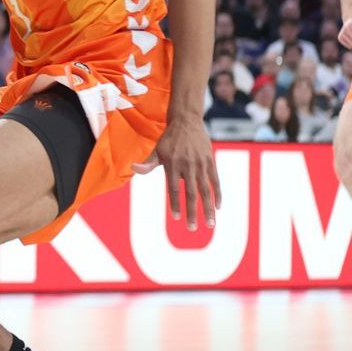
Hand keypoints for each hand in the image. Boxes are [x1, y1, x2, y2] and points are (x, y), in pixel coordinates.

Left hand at [133, 114, 220, 229]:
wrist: (187, 122)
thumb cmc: (169, 140)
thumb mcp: (156, 150)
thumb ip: (147, 164)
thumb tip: (133, 169)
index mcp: (172, 165)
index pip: (173, 189)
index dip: (175, 204)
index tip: (176, 218)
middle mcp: (187, 166)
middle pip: (190, 193)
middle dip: (192, 212)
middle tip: (192, 228)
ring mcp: (201, 164)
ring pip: (205, 190)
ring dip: (208, 208)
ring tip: (210, 224)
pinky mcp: (211, 162)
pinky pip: (216, 181)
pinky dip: (218, 194)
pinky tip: (218, 207)